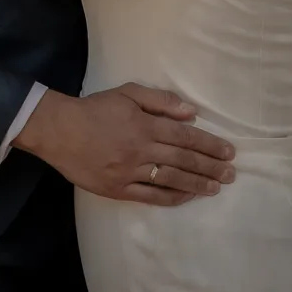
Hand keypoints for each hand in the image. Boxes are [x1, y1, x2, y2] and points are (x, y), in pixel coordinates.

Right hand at [14, 84, 235, 204]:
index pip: (186, 137)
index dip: (210, 145)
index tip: (229, 152)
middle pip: (184, 161)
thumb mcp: (128, 93)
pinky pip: (151, 197)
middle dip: (211, 167)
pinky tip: (187, 196)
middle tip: (232, 173)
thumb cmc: (95, 109)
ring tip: (216, 187)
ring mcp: (130, 173)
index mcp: (145, 126)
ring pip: (171, 180)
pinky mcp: (119, 190)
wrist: (60, 131)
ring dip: (197, 184)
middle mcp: (142, 151)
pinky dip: (172, 197)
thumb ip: (161, 101)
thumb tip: (192, 113)